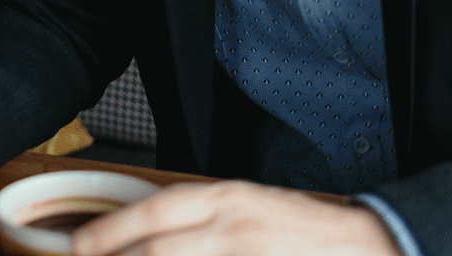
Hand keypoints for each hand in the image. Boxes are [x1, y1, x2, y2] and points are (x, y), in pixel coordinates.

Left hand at [70, 180, 403, 255]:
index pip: (155, 212)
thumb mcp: (246, 207)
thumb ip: (199, 221)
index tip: (80, 246)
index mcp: (228, 200)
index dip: (111, 232)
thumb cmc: (302, 229)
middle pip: (159, 251)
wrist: (372, 246)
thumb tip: (143, 238)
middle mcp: (236, 229)